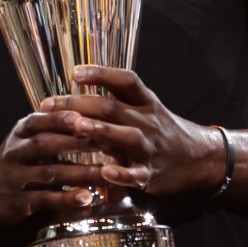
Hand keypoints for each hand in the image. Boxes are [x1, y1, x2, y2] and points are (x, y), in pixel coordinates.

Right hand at [0, 107, 109, 225]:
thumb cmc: (15, 157)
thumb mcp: (25, 136)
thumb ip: (50, 124)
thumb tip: (87, 110)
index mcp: (20, 132)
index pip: (39, 121)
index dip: (61, 119)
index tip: (84, 117)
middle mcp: (16, 153)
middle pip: (45, 145)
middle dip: (74, 143)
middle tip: (104, 142)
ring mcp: (16, 178)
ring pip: (50, 174)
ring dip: (78, 174)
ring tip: (104, 173)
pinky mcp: (19, 203)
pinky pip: (46, 200)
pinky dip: (67, 199)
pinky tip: (86, 199)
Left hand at [40, 65, 219, 195]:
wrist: (196, 157)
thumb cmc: (159, 130)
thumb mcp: (143, 110)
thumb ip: (113, 103)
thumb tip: (76, 93)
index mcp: (145, 101)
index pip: (125, 80)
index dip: (101, 73)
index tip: (75, 72)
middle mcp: (148, 120)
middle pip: (113, 106)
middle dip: (80, 104)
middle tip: (50, 105)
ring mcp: (150, 146)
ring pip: (125, 135)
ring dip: (100, 131)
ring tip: (77, 128)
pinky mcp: (152, 173)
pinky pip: (136, 174)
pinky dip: (121, 174)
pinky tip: (104, 173)